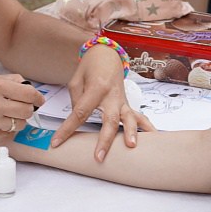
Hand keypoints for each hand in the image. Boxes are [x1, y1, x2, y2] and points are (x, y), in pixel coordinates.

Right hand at [0, 74, 41, 148]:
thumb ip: (8, 81)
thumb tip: (29, 87)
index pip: (28, 94)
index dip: (37, 97)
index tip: (38, 99)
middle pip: (27, 111)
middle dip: (28, 109)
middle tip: (21, 107)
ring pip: (20, 124)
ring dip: (17, 120)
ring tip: (5, 115)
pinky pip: (8, 135)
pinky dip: (6, 129)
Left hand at [51, 44, 154, 160]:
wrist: (107, 54)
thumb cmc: (89, 67)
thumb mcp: (76, 80)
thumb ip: (77, 101)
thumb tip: (79, 120)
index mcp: (96, 88)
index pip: (80, 113)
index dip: (67, 129)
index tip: (56, 142)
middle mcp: (112, 95)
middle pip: (109, 120)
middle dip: (104, 140)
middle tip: (98, 157)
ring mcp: (122, 101)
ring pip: (128, 118)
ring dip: (130, 133)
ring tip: (131, 147)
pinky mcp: (127, 104)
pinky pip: (139, 116)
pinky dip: (147, 127)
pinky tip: (154, 138)